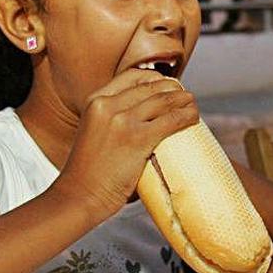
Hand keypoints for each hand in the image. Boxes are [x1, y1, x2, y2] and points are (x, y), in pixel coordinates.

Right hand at [53, 69, 197, 218]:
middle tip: (185, 97)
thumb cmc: (88, 172)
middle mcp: (107, 105)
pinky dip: (187, 116)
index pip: (132, 76)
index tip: (169, 86)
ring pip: (164, 100)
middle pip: (151, 87)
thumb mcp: (93, 133)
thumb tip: (141, 121)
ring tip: (192, 105)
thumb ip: (112, 122)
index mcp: (95, 101)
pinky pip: (171, 120)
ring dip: (184, 100)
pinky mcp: (137, 138)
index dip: (155, 78)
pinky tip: (194, 118)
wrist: (78, 195)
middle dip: (173, 89)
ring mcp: (122, 120)